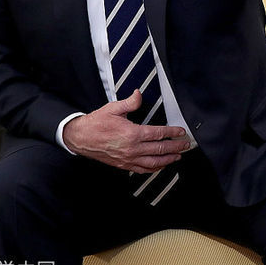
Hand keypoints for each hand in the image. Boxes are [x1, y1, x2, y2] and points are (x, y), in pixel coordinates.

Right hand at [63, 90, 189, 172]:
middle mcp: (132, 148)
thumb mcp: (113, 108)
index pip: (158, 134)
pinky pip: (142, 169)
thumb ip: (130, 102)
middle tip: (185, 145)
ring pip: (153, 162)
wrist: (80, 138)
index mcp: (132, 133)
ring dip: (168, 160)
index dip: (172, 133)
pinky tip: (160, 166)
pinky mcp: (123, 165)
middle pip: (159, 149)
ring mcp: (128, 158)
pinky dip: (154, 168)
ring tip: (178, 156)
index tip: (181, 132)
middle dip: (175, 147)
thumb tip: (139, 94)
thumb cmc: (96, 123)